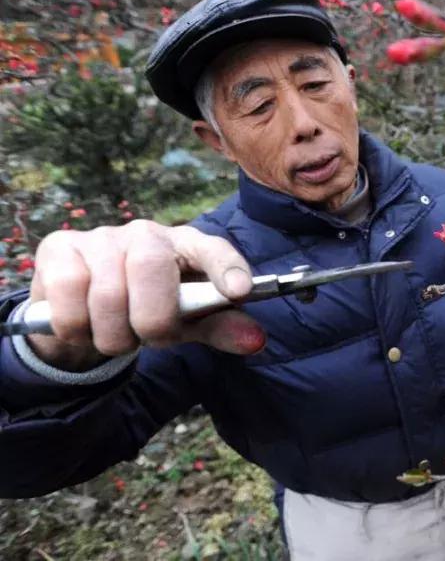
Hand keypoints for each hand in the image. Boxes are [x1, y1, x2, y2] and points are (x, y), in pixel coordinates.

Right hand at [25, 220, 264, 371]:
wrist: (84, 315)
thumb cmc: (147, 311)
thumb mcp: (188, 322)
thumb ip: (221, 328)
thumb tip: (256, 340)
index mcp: (187, 246)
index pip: (213, 249)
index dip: (226, 267)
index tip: (239, 292)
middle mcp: (146, 234)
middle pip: (151, 270)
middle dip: (151, 321)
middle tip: (147, 339)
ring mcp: (101, 237)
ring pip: (107, 293)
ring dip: (112, 335)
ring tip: (115, 336)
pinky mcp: (59, 247)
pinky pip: (67, 294)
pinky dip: (75, 326)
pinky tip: (81, 326)